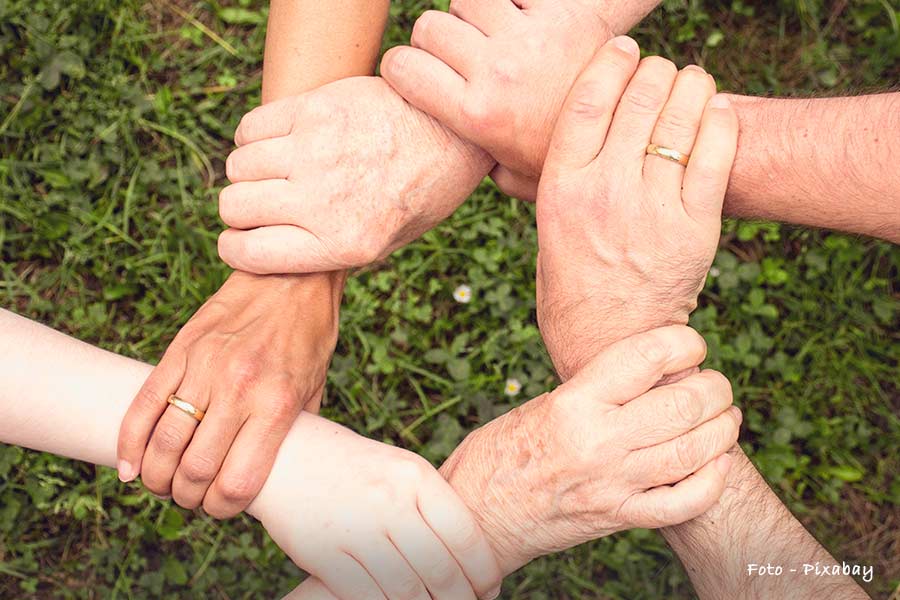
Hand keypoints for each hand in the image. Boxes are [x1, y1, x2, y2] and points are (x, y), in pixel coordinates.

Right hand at [116, 271, 341, 517]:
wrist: (290, 275)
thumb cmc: (309, 336)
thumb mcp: (315, 388)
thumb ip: (293, 431)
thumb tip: (274, 472)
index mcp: (276, 404)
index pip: (237, 482)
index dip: (223, 509)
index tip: (220, 508)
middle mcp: (238, 389)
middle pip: (195, 470)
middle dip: (187, 497)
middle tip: (190, 498)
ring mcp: (205, 367)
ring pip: (164, 442)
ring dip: (157, 476)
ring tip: (162, 484)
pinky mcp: (181, 350)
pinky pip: (144, 404)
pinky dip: (130, 442)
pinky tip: (130, 466)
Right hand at [217, 76, 493, 273]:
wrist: (453, 133)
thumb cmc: (419, 193)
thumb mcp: (385, 243)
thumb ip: (328, 251)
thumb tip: (267, 251)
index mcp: (343, 244)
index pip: (247, 253)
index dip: (235, 248)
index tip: (241, 239)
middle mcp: (324, 201)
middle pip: (234, 207)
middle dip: (240, 210)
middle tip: (262, 203)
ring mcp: (316, 151)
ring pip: (238, 166)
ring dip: (248, 172)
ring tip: (275, 171)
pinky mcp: (315, 109)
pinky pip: (250, 128)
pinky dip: (253, 138)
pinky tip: (279, 142)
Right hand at [248, 413, 502, 599]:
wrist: (286, 455)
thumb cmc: (355, 468)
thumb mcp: (400, 471)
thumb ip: (431, 506)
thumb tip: (471, 556)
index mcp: (415, 476)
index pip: (465, 535)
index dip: (484, 572)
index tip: (490, 589)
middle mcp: (389, 501)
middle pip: (441, 570)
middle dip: (460, 598)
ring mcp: (355, 528)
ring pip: (407, 590)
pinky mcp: (324, 552)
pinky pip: (367, 595)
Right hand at [380, 0, 660, 196]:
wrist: (632, 130)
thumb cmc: (568, 157)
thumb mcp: (515, 174)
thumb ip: (478, 162)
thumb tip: (451, 159)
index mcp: (476, 114)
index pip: (402, 67)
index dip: (402, 67)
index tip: (415, 73)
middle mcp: (495, 73)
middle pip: (430, 27)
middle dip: (438, 39)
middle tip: (462, 56)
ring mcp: (527, 39)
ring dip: (474, 13)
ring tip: (494, 34)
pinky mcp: (559, 13)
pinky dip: (513, 0)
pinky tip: (526, 20)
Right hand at [440, 326, 739, 574]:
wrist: (475, 515)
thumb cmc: (500, 452)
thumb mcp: (543, 405)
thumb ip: (595, 391)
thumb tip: (651, 374)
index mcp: (573, 403)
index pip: (647, 357)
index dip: (684, 343)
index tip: (691, 344)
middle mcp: (597, 441)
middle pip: (683, 404)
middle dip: (715, 388)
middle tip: (716, 384)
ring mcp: (612, 483)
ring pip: (693, 451)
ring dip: (723, 430)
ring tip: (726, 417)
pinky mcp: (618, 517)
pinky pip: (683, 503)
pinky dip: (712, 482)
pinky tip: (718, 464)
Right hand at [535, 38, 738, 379]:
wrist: (609, 344)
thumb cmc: (571, 285)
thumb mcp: (545, 229)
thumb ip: (546, 181)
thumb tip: (543, 134)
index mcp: (561, 190)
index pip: (587, 101)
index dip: (610, 63)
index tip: (623, 49)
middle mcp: (605, 194)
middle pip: (638, 100)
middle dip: (654, 71)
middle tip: (661, 70)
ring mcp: (652, 211)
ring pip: (680, 119)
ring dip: (691, 86)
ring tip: (692, 81)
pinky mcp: (694, 229)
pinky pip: (715, 155)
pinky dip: (720, 122)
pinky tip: (716, 110)